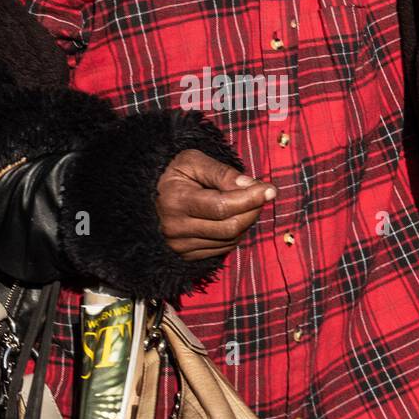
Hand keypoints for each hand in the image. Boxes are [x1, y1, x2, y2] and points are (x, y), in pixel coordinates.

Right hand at [155, 149, 275, 261]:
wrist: (149, 196)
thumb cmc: (174, 174)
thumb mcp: (193, 161)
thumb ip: (222, 172)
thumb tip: (251, 186)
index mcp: (176, 201)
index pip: (222, 207)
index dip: (250, 199)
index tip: (270, 190)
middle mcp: (176, 228)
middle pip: (230, 227)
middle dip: (253, 210)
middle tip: (261, 194)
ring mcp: (181, 246)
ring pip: (230, 239)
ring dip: (246, 221)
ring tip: (245, 202)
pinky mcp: (187, 256)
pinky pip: (224, 248)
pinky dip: (236, 233)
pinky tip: (233, 216)